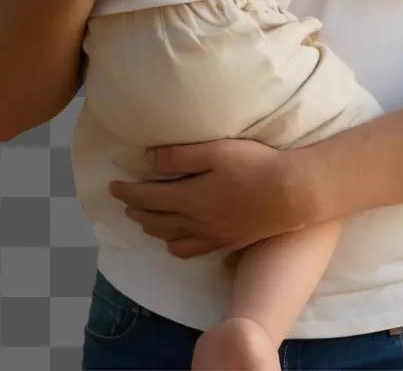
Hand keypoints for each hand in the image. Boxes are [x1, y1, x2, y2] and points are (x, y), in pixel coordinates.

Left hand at [108, 138, 306, 258]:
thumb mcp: (215, 151)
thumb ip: (179, 155)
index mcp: (189, 198)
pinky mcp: (225, 242)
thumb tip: (147, 159)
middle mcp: (195, 221)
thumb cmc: (254, 165)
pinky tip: (175, 239)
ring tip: (143, 218)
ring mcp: (211, 235)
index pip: (147, 197)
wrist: (290, 194)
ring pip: (169, 238)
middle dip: (135, 209)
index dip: (126, 191)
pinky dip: (174, 245)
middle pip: (154, 220)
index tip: (112, 185)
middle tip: (124, 200)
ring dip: (150, 228)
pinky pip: (190, 251)